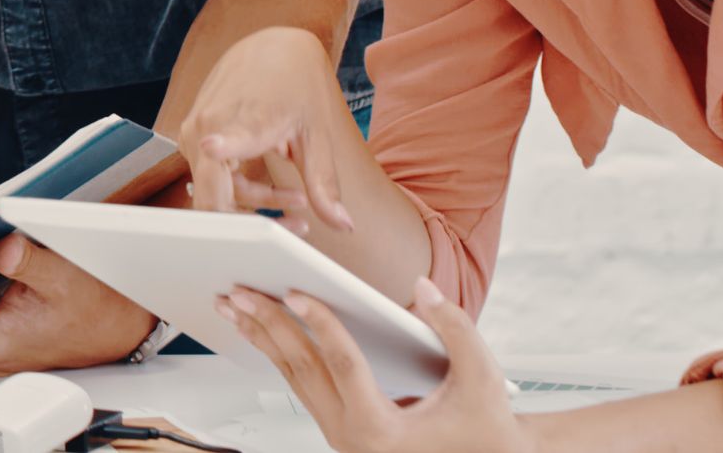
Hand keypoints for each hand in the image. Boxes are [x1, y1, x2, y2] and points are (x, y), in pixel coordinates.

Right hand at [181, 25, 354, 234]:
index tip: (215, 146)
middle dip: (252, 223)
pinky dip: (241, 190)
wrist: (272, 50)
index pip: (225, 137)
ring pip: (214, 192)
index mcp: (244, 118)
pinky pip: (211, 178)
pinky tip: (274, 189)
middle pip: (213, 196)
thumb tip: (344, 224)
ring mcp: (195, 132)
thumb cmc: (295, 88)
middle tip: (297, 227)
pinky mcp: (193, 137)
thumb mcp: (316, 137)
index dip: (221, 146)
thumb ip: (324, 184)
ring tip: (297, 203)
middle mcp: (209, 125)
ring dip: (253, 206)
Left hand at [218, 277, 532, 452]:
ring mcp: (342, 438)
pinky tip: (259, 328)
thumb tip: (423, 286)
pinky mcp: (340, 431)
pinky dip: (279, 354)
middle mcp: (355, 441)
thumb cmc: (487, 427)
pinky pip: (301, 388)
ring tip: (234, 304)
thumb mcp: (482, 376)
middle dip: (269, 325)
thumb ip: (455, 326)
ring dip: (263, 338)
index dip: (321, 323)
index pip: (344, 366)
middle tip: (240, 289)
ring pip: (294, 381)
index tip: (295, 291)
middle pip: (304, 372)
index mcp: (384, 433)